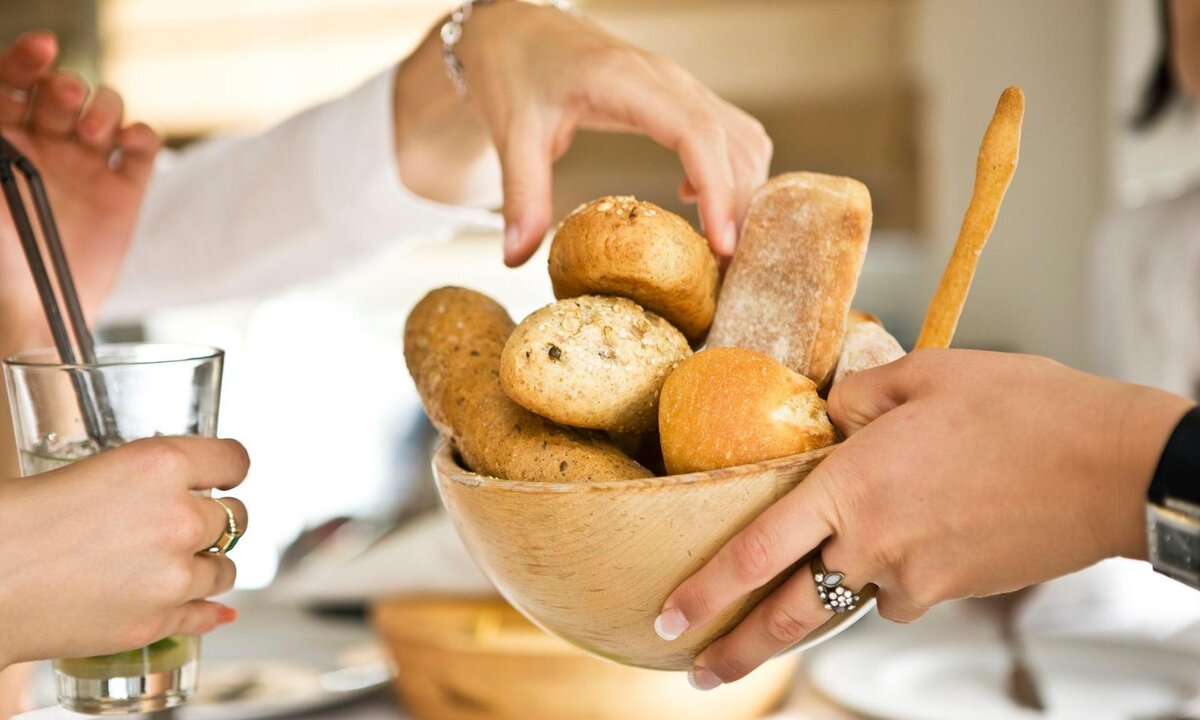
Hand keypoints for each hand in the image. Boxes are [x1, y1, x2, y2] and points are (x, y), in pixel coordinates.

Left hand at [0, 31, 158, 347]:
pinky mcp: (123, 191)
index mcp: (3, 141)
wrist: (33, 308)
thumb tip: (5, 93)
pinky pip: (141, 146)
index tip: (42, 49)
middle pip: (63, 91)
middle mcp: (44, 146)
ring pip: (105, 110)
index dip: (26, 60)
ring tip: (93, 135)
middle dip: (66, 89)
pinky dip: (139, 136)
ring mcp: (86, 166)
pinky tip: (125, 145)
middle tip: (65, 104)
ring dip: (104, 110)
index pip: (14, 81)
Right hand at [0, 437, 249, 666]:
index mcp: (161, 465)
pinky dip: (207, 610)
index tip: (227, 476)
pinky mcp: (156, 620)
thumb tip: (192, 489)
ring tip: (177, 564)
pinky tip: (214, 608)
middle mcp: (179, 518)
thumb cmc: (21, 518)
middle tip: (188, 524)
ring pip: (226, 568)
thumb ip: (151, 478)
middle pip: (236, 517)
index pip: (234, 460)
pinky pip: (205, 614)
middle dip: (214, 519)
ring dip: (208, 565)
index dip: (230, 469)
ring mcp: (172, 575)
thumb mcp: (96, 469)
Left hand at [393, 1, 771, 265]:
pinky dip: (732, 172)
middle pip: (733, 142)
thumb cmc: (516, 72)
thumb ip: (521, 194)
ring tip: (721, 249)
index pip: (697, 133)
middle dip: (739, 207)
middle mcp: (669, 80)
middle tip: (727, 269)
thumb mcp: (513, 133)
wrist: (518, 27)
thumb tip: (514, 259)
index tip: (722, 245)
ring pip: (741, 138)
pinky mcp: (681, 97)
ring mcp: (680, 86)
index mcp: (628, 82)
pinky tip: (695, 202)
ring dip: (743, 192)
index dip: (719, 190)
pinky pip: (729, 133)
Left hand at [657, 350, 1194, 688]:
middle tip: (699, 671)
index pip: (755, 550)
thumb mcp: (925, 374)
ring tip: (791, 611)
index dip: (705, 590)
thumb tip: (828, 415)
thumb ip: (857, 397)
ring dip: (817, 605)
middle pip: (786, 614)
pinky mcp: (952, 593)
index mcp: (852, 485)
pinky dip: (889, 575)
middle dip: (735, 651)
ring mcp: (914, 577)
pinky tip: (915, 538)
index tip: (668, 617)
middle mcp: (873, 543)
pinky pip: (899, 593)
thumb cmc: (1021, 408)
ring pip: (847, 597)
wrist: (1113, 466)